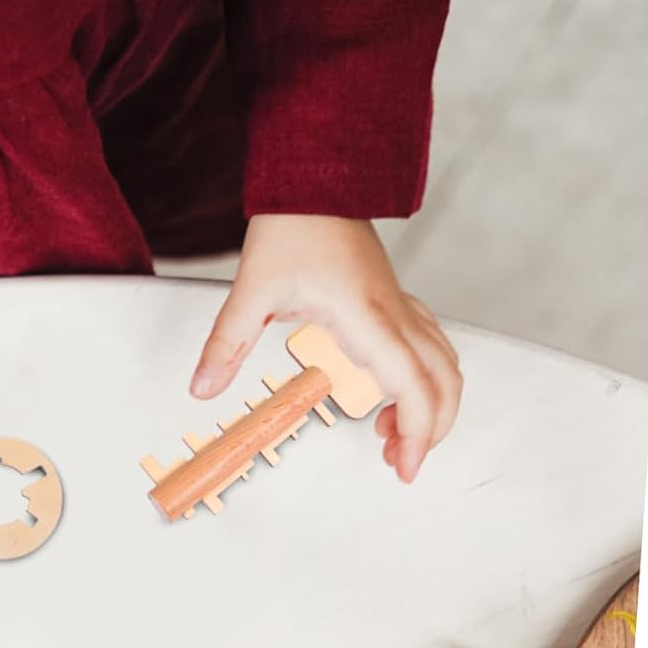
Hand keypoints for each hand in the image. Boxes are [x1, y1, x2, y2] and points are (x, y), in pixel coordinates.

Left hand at [190, 215, 461, 482]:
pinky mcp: (393, 299)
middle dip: (432, 429)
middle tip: (399, 461)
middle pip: (443, 381)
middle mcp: (393, 313)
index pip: (412, 385)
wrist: (315, 181)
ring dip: (432, 404)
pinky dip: (426, 377)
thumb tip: (203, 386)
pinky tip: (393, 391)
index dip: (419, 432)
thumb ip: (227, 342)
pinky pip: (429, 344)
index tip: (404, 466)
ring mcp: (399, 305)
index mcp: (367, 316)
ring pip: (444, 363)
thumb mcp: (252, 289)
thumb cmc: (293, 225)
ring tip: (394, 434)